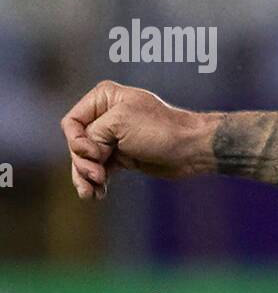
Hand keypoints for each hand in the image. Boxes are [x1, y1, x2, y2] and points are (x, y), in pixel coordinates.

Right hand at [62, 81, 212, 197]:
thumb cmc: (160, 130)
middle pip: (77, 144)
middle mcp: (106, 115)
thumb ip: (92, 135)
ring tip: (90, 193)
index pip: (72, 122)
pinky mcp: (122, 155)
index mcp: (104, 98)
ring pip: (86, 159)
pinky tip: (98, 194)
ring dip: (85, 177)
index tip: (97, 154)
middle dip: (83, 163)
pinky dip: (96, 182)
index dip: (78, 142)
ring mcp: (113, 137)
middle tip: (96, 177)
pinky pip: (99, 169)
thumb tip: (85, 155)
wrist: (191, 149)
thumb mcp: (118, 123)